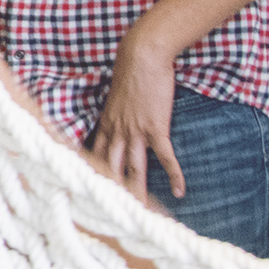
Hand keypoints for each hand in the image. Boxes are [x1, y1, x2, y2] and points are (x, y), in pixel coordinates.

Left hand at [96, 33, 181, 200]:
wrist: (141, 56)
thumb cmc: (130, 72)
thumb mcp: (116, 96)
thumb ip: (115, 112)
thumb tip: (115, 120)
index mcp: (105, 124)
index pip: (94, 155)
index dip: (92, 174)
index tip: (89, 191)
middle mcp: (116, 131)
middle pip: (110, 167)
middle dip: (111, 191)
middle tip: (110, 212)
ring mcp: (135, 131)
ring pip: (134, 167)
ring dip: (137, 190)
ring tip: (140, 211)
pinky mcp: (155, 127)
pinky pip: (165, 156)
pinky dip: (174, 174)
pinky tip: (180, 190)